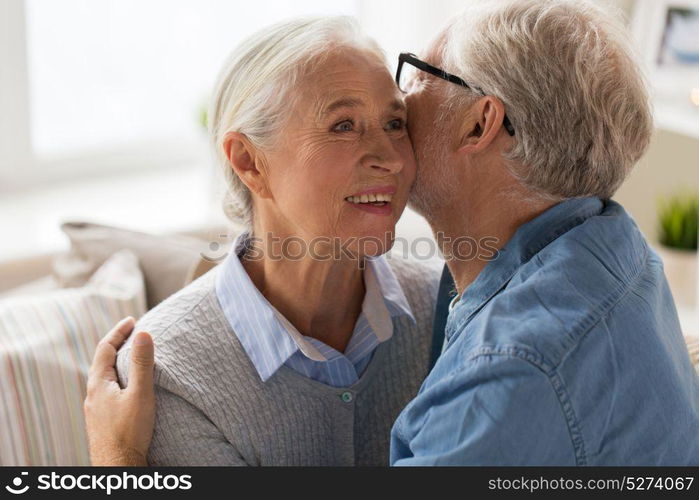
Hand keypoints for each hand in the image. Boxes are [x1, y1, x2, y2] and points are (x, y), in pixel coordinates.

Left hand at [83, 317, 155, 465]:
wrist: (118, 466)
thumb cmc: (129, 432)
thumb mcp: (140, 394)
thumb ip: (142, 364)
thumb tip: (143, 334)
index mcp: (98, 384)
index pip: (105, 348)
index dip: (118, 332)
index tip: (132, 320)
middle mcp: (92, 395)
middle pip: (102, 362)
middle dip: (118, 345)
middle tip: (133, 334)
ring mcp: (95, 409)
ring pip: (104, 378)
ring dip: (117, 363)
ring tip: (133, 357)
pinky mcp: (102, 421)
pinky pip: (107, 391)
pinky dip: (118, 379)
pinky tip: (128, 388)